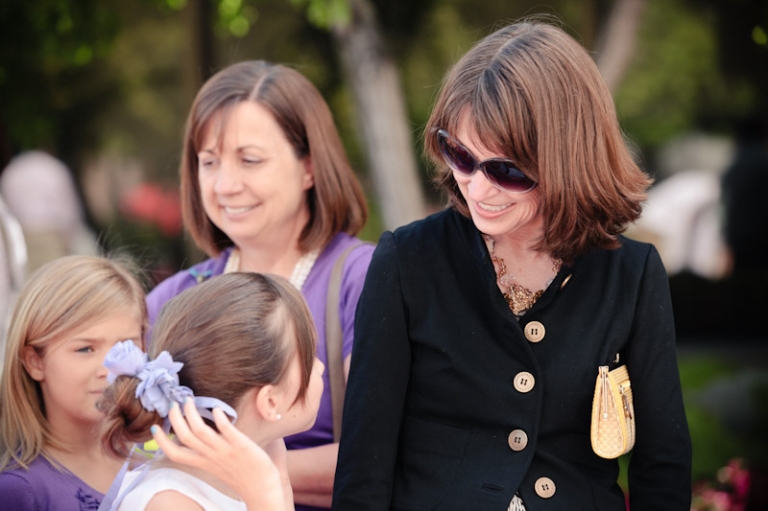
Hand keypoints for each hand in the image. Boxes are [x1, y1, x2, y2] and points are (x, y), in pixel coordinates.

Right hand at [152, 400, 287, 510]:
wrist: (262, 489)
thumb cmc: (242, 476)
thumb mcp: (218, 466)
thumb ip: (208, 452)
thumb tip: (202, 434)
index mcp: (203, 463)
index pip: (175, 454)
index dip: (162, 441)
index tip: (155, 427)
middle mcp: (211, 457)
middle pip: (184, 437)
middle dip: (175, 419)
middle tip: (174, 404)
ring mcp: (225, 451)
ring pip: (200, 432)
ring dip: (192, 414)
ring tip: (189, 401)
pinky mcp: (241, 446)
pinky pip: (226, 431)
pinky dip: (219, 418)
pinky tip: (216, 409)